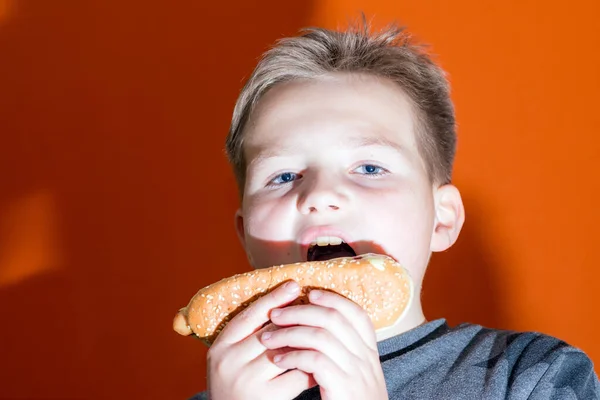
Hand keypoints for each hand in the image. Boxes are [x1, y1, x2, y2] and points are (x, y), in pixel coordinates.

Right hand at [206, 280, 316, 399]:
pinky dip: (311, 366)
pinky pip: (297, 374)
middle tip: (318, 307)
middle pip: (271, 331)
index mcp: (220, 347)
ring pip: (287, 351)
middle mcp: (230, 362)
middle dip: (296, 320)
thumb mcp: (231, 360)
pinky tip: (321, 362)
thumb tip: (280, 307)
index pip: (250, 315)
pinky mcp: (267, 397)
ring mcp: (247, 380)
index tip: (294, 284)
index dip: (273, 298)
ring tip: (324, 332)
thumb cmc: (234, 387)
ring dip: (307, 342)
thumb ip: (246, 338)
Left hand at [260, 289, 387, 399]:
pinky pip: (315, 361)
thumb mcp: (355, 374)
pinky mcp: (342, 388)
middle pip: (333, 319)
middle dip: (300, 312)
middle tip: (275, 314)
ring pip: (320, 337)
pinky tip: (278, 360)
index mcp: (370, 352)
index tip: (310, 294)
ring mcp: (356, 373)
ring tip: (268, 338)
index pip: (357, 314)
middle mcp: (366, 358)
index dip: (333, 299)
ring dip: (289, 333)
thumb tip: (315, 327)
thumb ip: (343, 352)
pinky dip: (293, 357)